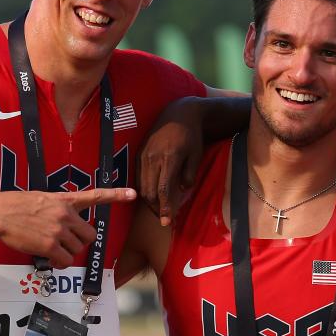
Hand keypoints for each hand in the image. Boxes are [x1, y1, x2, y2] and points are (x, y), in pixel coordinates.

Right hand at [0, 187, 135, 267]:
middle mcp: (65, 215)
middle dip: (80, 242)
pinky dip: (60, 263)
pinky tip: (51, 259)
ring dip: (67, 253)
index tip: (133, 194)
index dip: (116, 195)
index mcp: (65, 200)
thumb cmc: (14, 206)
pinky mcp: (49, 245)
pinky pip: (65, 261)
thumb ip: (58, 208)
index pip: (95, 196)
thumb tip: (66, 224)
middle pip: (90, 235)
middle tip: (65, 243)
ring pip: (77, 250)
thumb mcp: (41, 198)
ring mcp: (58, 230)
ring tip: (52, 248)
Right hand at [139, 97, 206, 226]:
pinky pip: (138, 177)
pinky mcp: (139, 153)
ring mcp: (143, 155)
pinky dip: (144, 190)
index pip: (163, 190)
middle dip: (156, 209)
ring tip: (159, 211)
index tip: (168, 222)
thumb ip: (190, 174)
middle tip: (165, 220)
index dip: (165, 208)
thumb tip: (182, 190)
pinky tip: (151, 197)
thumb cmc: (191, 136)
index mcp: (169, 158)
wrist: (178, 113)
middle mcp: (153, 157)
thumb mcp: (196, 155)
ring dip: (149, 202)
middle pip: (150, 191)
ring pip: (142, 186)